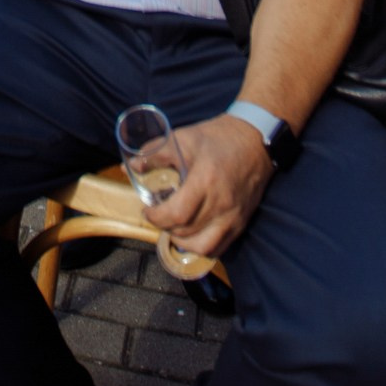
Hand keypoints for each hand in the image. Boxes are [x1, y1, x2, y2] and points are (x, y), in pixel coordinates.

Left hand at [143, 115, 272, 258]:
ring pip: (202, 245)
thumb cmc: (218, 137)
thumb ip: (155, 153)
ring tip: (173, 226)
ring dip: (182, 240)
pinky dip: (201, 247)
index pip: (176, 214)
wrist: (255, 139)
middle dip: (164, 226)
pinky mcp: (242, 222)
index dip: (156, 217)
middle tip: (157, 214)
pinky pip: (220, 248)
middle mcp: (221, 203)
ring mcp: (234, 216)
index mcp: (205, 180)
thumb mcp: (184, 138)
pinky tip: (192, 235)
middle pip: (186, 230)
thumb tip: (130, 166)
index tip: (147, 210)